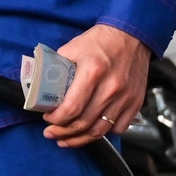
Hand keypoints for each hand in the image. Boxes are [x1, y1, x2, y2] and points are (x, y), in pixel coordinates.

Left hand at [43, 24, 149, 147]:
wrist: (131, 36)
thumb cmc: (99, 42)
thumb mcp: (72, 48)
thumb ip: (56, 68)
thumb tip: (40, 85)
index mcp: (92, 72)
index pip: (71, 108)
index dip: (56, 119)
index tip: (47, 118)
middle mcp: (111, 87)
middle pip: (84, 122)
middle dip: (62, 132)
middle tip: (51, 132)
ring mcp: (125, 97)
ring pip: (100, 130)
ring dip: (80, 138)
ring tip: (65, 139)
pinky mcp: (135, 103)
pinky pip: (119, 128)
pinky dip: (103, 133)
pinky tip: (91, 131)